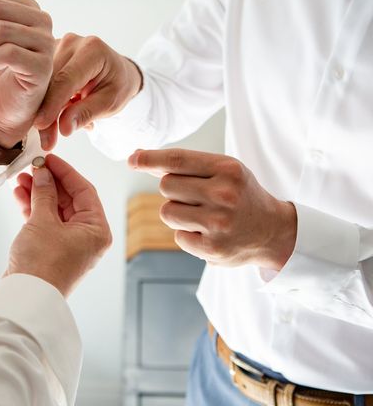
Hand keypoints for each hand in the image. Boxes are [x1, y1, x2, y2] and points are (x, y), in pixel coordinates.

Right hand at [8, 155, 111, 296]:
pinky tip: (20, 195)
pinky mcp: (53, 249)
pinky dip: (34, 208)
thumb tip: (43, 174)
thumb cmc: (41, 265)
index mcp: (96, 230)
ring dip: (39, 193)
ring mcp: (70, 244)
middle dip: (49, 182)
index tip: (49, 159)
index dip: (65, 172)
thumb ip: (44, 193)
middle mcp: (87, 237)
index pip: (84, 190)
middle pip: (70, 199)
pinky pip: (47, 221)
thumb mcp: (43, 221)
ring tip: (22, 179)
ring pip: (56, 209)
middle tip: (32, 167)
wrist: (25, 298)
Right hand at [33, 33, 142, 149]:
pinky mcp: (49, 54)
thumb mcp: (110, 103)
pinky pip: (40, 81)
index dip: (52, 104)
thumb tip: (64, 127)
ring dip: (42, 109)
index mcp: (92, 50)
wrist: (118, 72)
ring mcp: (58, 46)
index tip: (42, 125)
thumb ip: (87, 113)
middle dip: (45, 111)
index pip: (66, 79)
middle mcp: (72, 42)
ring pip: (41, 82)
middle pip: (49, 80)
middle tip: (46, 140)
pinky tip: (47, 117)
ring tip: (49, 133)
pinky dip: (42, 102)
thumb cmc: (117, 86)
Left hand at [128, 148, 296, 269]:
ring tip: (202, 215)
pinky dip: (187, 235)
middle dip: (173, 190)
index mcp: (228, 169)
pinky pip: (177, 236)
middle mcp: (224, 194)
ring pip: (167, 212)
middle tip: (197, 196)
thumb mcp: (222, 171)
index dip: (150, 158)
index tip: (132, 159)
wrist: (273, 231)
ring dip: (177, 213)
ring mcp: (218, 223)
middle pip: (166, 186)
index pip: (178, 160)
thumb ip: (184, 165)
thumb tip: (138, 157)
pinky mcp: (211, 248)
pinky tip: (208, 233)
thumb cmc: (240, 195)